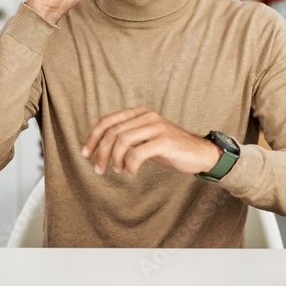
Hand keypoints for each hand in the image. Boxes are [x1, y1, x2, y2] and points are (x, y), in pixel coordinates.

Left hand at [81, 107, 221, 176]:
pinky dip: (130, 165)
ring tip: (117, 170)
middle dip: (101, 153)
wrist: (199, 153)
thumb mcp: (145, 139)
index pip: (107, 120)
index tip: (86, 153)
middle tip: (100, 170)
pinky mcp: (165, 141)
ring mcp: (157, 127)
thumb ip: (127, 137)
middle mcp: (147, 116)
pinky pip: (138, 153)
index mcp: (139, 113)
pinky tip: (131, 172)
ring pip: (122, 141)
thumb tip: (100, 147)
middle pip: (112, 132)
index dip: (93, 137)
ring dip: (114, 159)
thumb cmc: (169, 148)